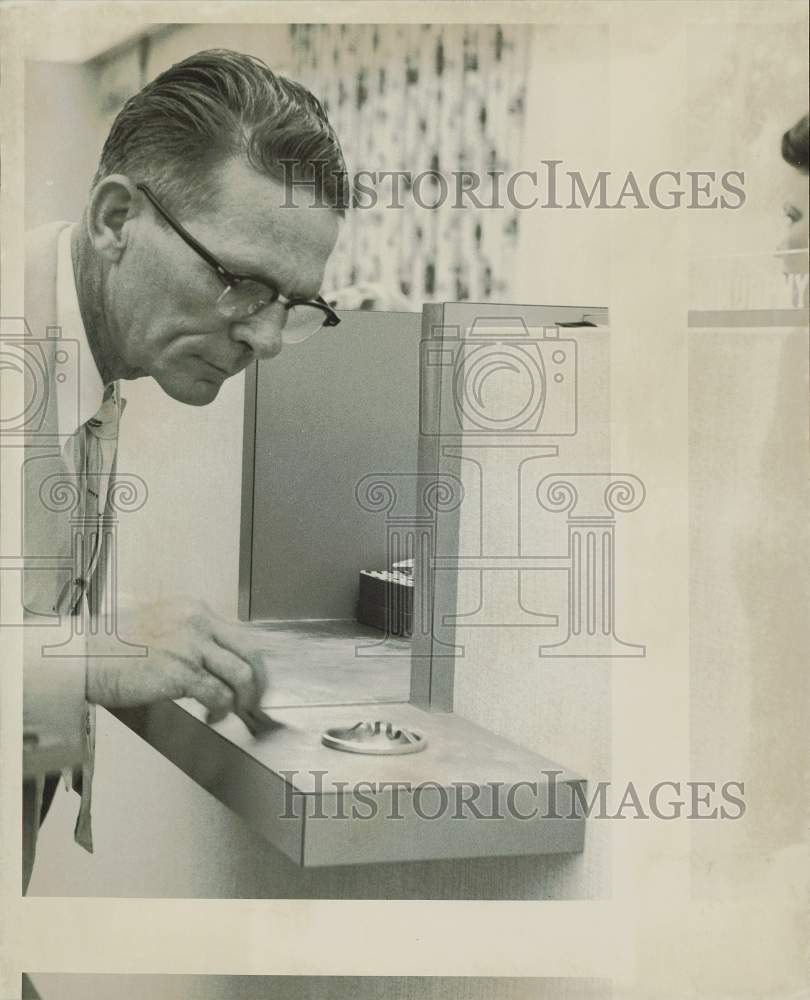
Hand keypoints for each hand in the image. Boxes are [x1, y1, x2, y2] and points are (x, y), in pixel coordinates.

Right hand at [85, 598, 269, 726]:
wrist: (83, 656)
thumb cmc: (113, 646)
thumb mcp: (161, 624)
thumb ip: (191, 635)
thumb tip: (218, 661)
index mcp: (195, 609)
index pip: (242, 633)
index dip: (254, 661)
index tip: (255, 680)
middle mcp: (198, 622)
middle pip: (252, 652)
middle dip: (259, 682)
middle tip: (255, 701)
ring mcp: (191, 646)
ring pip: (241, 675)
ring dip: (244, 700)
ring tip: (235, 712)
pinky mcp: (181, 672)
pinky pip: (219, 695)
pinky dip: (221, 711)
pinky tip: (212, 717)